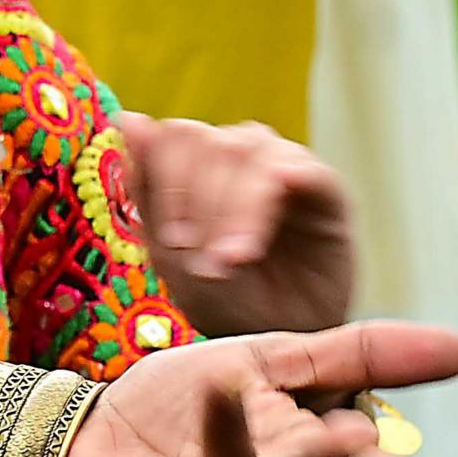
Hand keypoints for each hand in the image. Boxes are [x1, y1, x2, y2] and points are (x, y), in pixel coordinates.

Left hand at [114, 110, 352, 336]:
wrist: (278, 339)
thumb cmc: (222, 295)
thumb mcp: (170, 251)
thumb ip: (148, 185)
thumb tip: (130, 117)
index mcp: (197, 163)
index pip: (174, 136)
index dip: (169, 183)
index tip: (175, 242)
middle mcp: (240, 155)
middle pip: (208, 140)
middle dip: (199, 203)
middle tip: (206, 260)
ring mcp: (285, 167)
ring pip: (248, 152)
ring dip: (234, 209)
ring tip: (234, 260)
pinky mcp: (327, 192)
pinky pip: (305, 169)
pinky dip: (280, 187)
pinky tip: (271, 214)